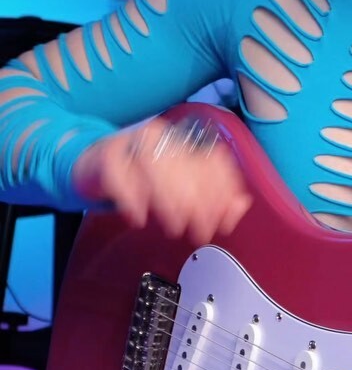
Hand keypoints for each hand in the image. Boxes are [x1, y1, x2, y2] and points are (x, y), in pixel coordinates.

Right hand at [72, 117, 252, 244]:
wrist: (94, 162)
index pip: (213, 161)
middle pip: (187, 166)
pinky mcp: (106, 156)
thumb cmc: (141, 178)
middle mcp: (162, 138)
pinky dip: (131, 199)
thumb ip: (213, 199)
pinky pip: (119, 175)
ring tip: (174, 226)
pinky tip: (139, 218)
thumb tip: (239, 207)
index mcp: (184, 142)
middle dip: (199, 204)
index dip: (223, 193)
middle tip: (201, 230)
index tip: (224, 221)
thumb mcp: (180, 188)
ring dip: (168, 201)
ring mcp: (132, 143)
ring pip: (155, 167)